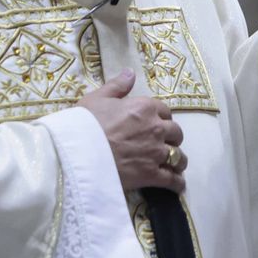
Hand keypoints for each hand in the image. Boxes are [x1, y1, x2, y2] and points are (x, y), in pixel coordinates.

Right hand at [77, 70, 186, 191]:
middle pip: (176, 133)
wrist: (79, 153)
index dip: (161, 117)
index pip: (164, 111)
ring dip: (178, 160)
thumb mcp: (98, 98)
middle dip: (172, 138)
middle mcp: (156, 128)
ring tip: (175, 164)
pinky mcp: (151, 175)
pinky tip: (178, 185)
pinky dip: (177, 183)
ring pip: (178, 156)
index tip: (157, 123)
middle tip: (166, 143)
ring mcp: (155, 153)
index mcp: (145, 107)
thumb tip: (131, 72)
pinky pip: (172, 180)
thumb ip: (117, 85)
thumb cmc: (85, 123)